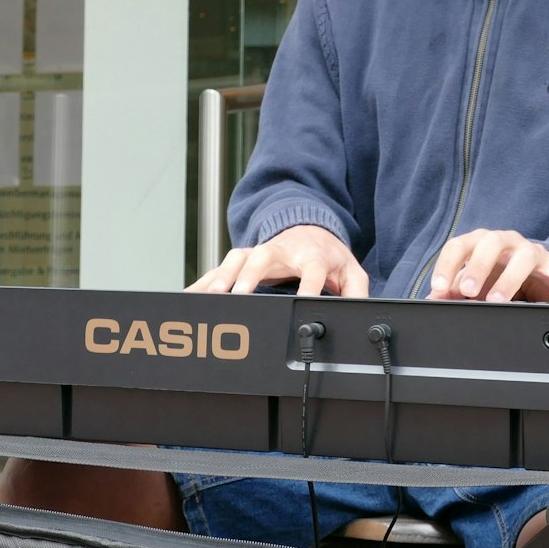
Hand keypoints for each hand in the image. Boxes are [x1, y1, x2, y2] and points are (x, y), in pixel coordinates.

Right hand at [187, 224, 368, 297]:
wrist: (312, 230)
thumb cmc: (329, 256)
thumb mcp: (351, 273)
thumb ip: (356, 294)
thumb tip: (358, 317)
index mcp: (313, 257)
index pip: (313, 272)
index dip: (308, 287)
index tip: (303, 302)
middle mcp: (284, 251)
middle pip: (264, 258)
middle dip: (249, 276)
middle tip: (238, 295)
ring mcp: (260, 252)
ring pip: (237, 259)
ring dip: (222, 276)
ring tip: (210, 297)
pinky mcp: (244, 257)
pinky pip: (220, 269)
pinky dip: (204, 282)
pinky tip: (190, 297)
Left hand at [425, 229, 548, 303]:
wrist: (535, 275)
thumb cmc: (497, 276)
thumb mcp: (473, 284)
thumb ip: (452, 291)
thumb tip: (433, 299)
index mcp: (482, 242)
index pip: (460, 244)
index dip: (448, 264)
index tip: (439, 286)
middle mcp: (509, 242)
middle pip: (493, 242)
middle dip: (479, 265)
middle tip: (468, 290)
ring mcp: (535, 253)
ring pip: (526, 256)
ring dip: (511, 278)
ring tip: (498, 300)